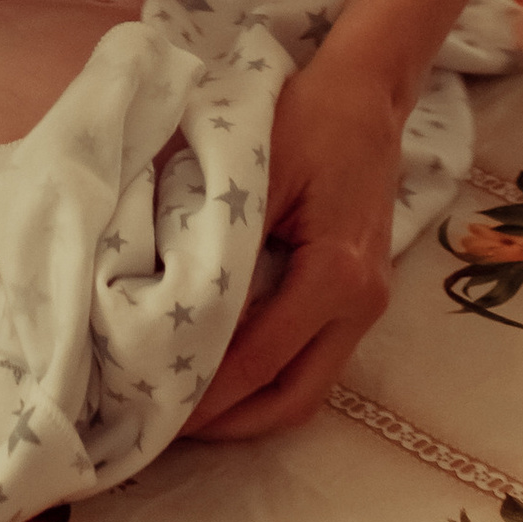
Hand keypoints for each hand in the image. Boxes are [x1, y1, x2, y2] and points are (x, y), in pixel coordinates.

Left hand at [186, 44, 402, 439]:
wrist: (366, 91)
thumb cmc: (305, 118)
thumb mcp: (251, 172)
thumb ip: (217, 243)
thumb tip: (167, 306)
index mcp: (336, 275)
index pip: (260, 359)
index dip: (206, 394)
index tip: (154, 408)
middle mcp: (361, 303)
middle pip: (296, 399)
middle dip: (231, 425)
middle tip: (165, 431)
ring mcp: (368, 304)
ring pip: (309, 387)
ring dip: (252, 408)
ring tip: (189, 413)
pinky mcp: (362, 296)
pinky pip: (315, 359)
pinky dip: (272, 377)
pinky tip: (227, 374)